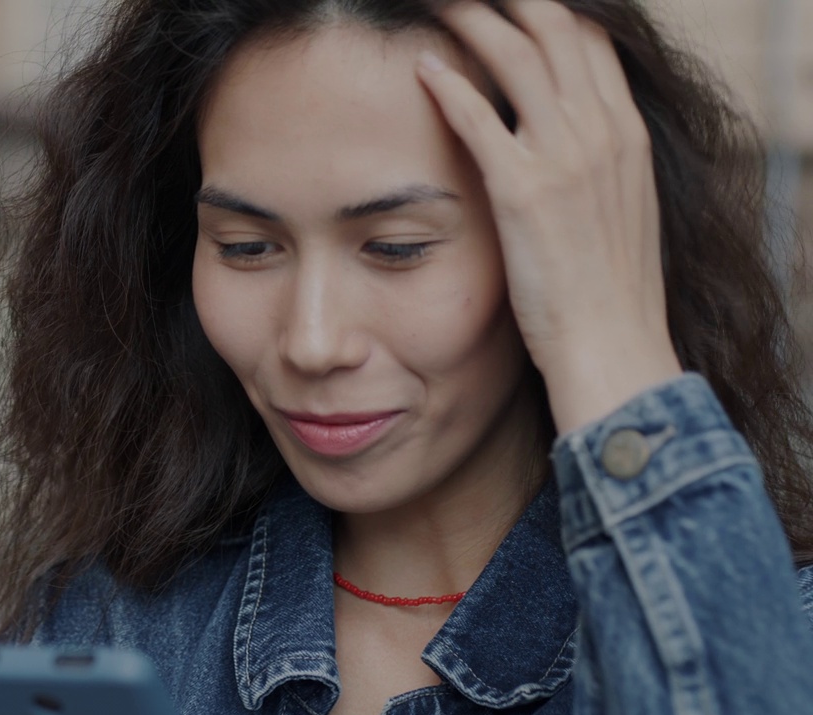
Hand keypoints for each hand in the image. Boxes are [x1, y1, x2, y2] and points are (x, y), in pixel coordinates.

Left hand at [416, 0, 682, 432]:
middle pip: (553, 28)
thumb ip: (594, 162)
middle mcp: (602, 131)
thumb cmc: (606, 289)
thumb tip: (561, 139)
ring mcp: (565, 156)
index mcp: (626, 133)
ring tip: (437, 6)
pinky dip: (450, 84)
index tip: (511, 4)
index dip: (548, 11)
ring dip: (472, 19)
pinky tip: (423, 67)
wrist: (612, 345)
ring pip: (515, 56)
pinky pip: (480, 117)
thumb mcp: (617, 209)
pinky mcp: (523, 190)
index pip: (590, 39)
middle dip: (507, 2)